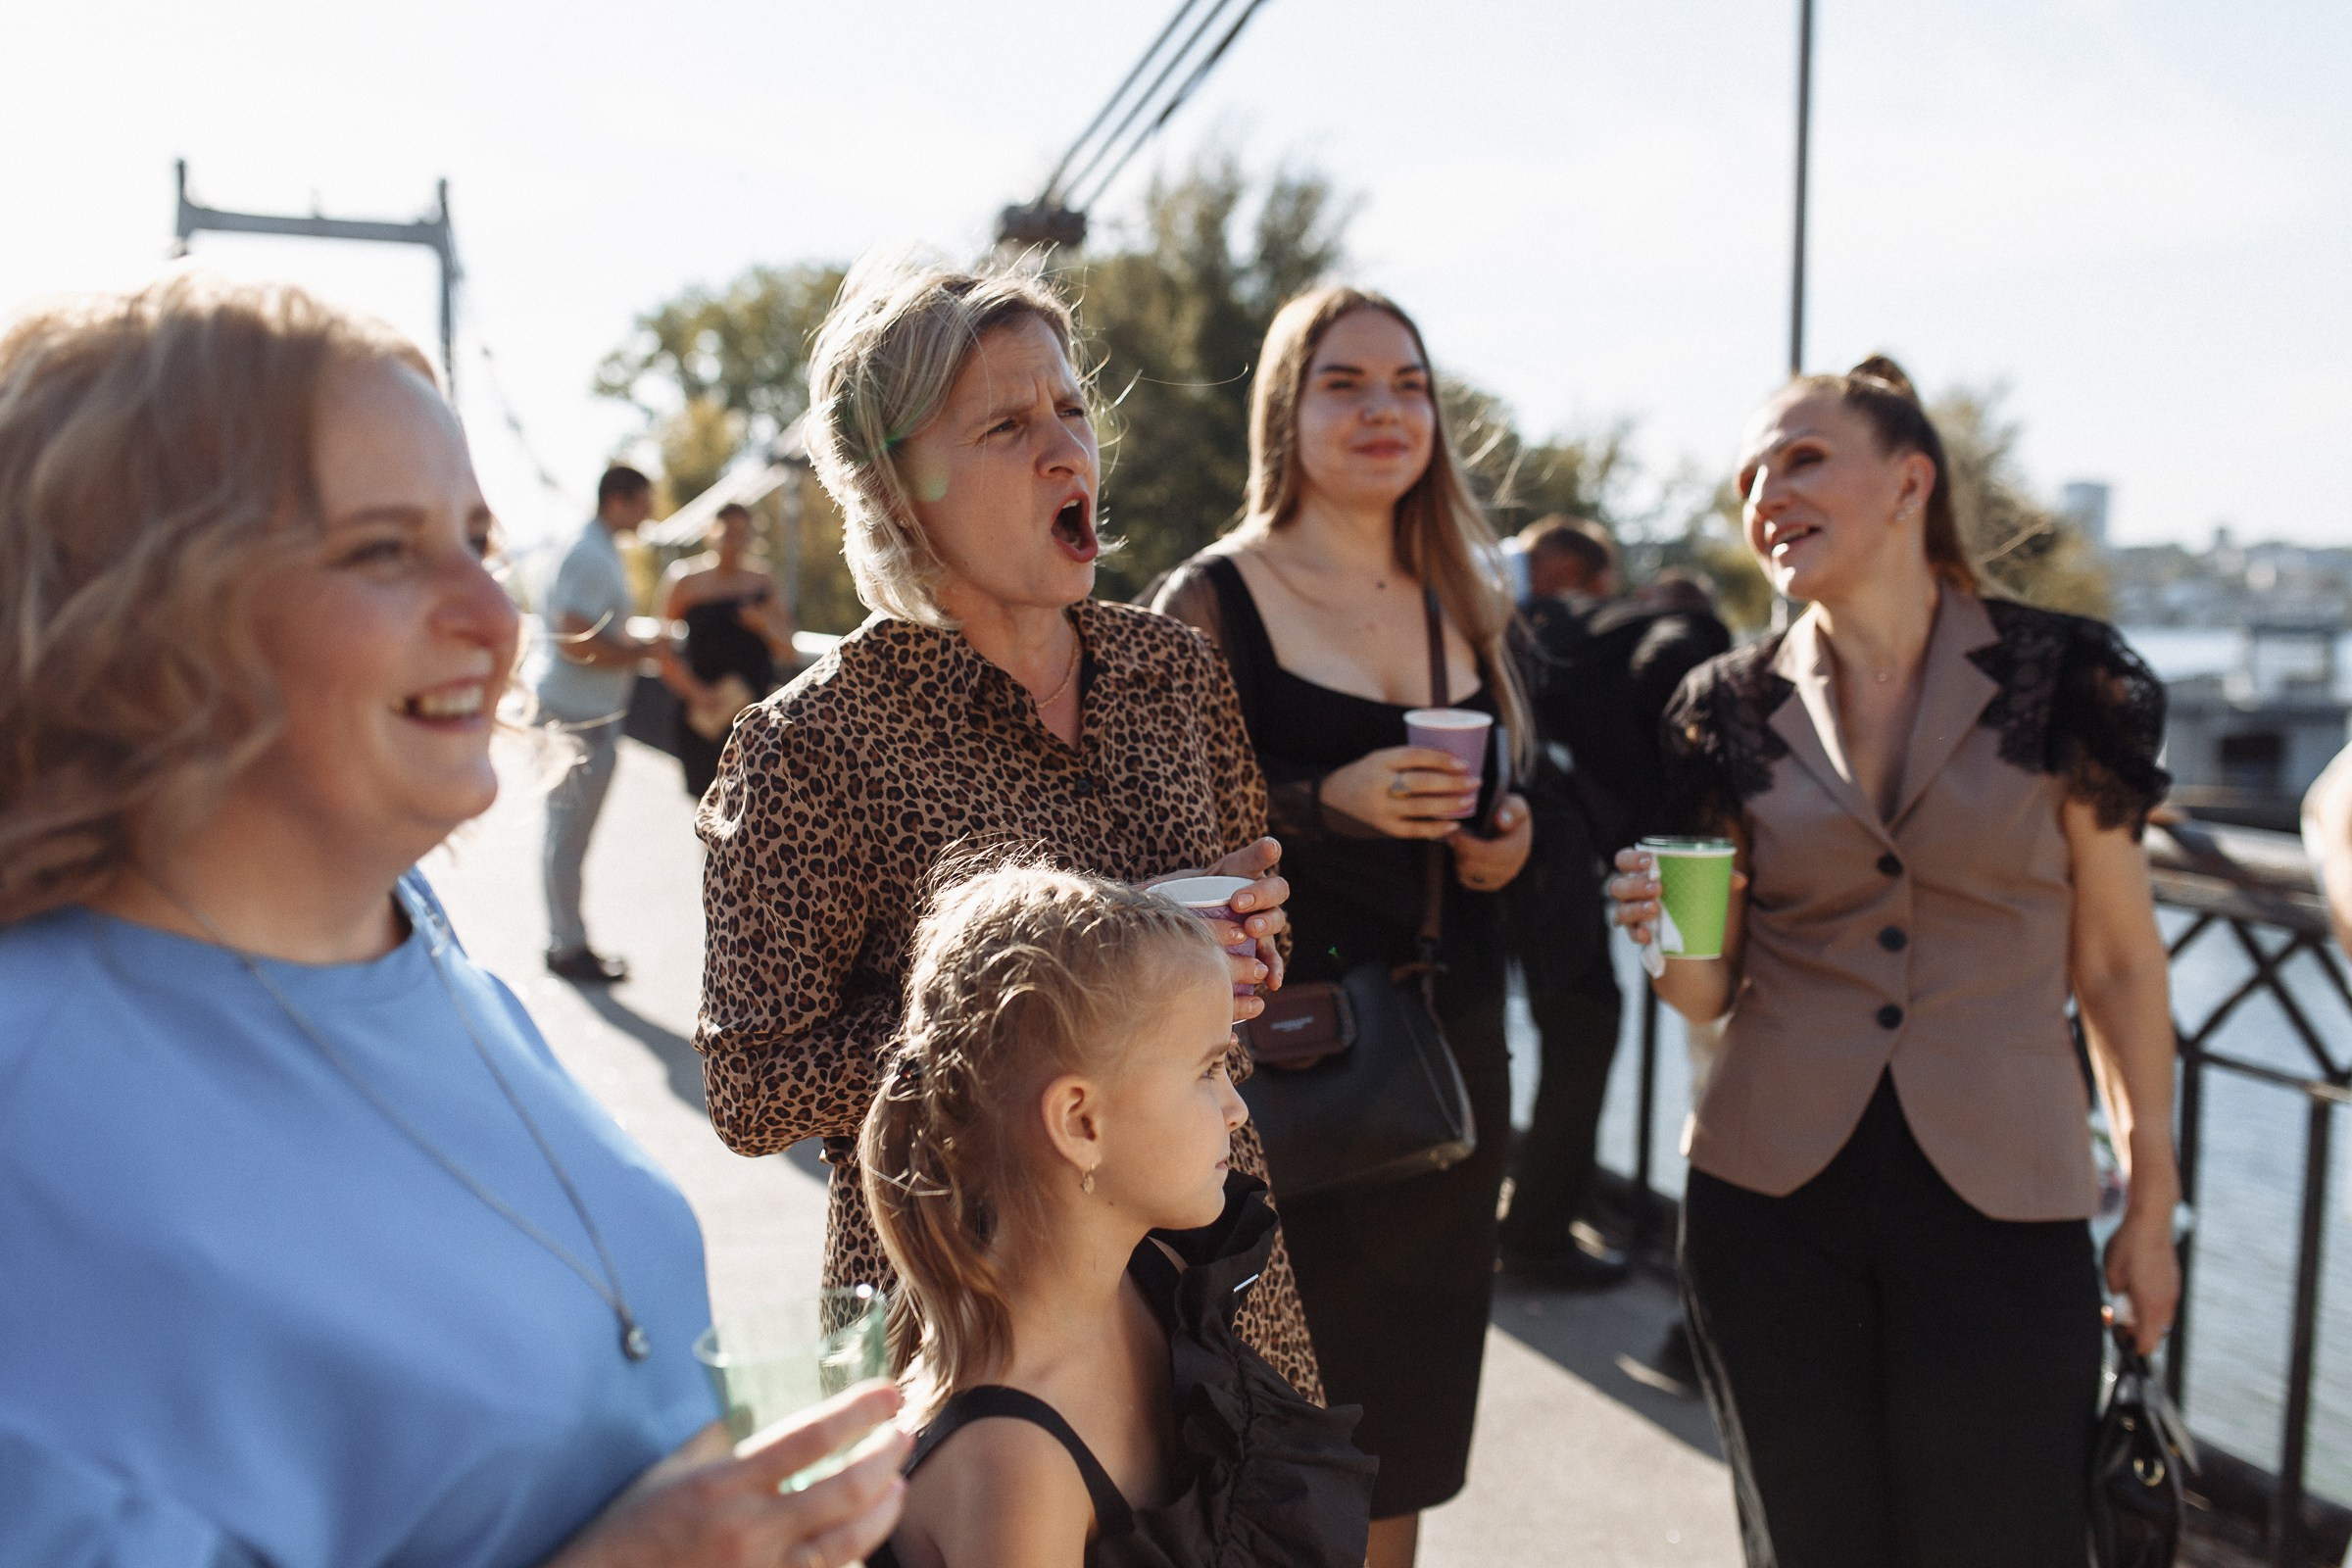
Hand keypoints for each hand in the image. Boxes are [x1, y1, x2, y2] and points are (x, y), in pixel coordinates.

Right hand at [550, 1382, 907, 1567]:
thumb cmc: (630, 1531)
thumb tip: (752, 1408)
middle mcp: (752, 1528)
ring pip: (848, 1543)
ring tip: (898, 1485)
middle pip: (846, 1489)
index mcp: (729, 1482)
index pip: (812, 1436)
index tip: (890, 1393)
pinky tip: (862, 1538)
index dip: (860, 1411)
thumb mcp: (670, 1470)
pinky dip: (850, 1557)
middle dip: (887, 1456)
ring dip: (884, 1510)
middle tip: (906, 1434)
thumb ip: (718, 1439)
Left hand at [1157, 838, 1289, 1020]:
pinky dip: (1274, 968)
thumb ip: (1155, 889)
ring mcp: (1261, 921)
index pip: (1253, 857)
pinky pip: (1271, 958)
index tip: (1269, 849)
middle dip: (1261, 892)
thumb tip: (1133, 893)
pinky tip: (1272, 982)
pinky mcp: (1260, 950)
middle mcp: (1255, 895)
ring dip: (1267, 924)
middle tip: (1239, 903)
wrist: (1188, 931)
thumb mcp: (1168, 891)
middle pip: (1275, 887)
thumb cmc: (1180, 903)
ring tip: (1252, 931)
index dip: (1264, 850)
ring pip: (1277, 918)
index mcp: (1235, 873)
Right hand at [1317, 746, 1478, 838]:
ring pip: (1421, 807)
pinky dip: (1436, 828)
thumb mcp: (1380, 758)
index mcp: (1379, 761)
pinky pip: (1415, 830)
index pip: (1414, 756)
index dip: (1441, 759)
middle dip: (1452, 783)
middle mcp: (1379, 785)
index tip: (1463, 762)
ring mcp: (1381, 809)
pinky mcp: (1384, 828)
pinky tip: (1454, 825)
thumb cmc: (1367, 774)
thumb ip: (1408, 759)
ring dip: (1450, 805)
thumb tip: (1452, 759)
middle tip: (1474, 781)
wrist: (1332, 799)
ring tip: (1469, 800)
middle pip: (1421, 783)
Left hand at [1449, 794, 1530, 890]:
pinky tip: (1462, 852)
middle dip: (1459, 849)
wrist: (1511, 826)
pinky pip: (1466, 880)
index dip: (1467, 845)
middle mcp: (1511, 868)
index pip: (1488, 854)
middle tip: (1451, 835)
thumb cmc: (1509, 811)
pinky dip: (1460, 867)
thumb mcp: (1514, 804)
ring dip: (1459, 857)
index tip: (1454, 832)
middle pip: (1474, 866)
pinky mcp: (1490, 884)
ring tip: (1457, 841)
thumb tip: (1501, 820)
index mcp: (1518, 849)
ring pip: (1467, 874)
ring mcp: (1500, 879)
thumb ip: (1510, 809)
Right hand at [1608, 847, 1746, 945]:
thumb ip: (1720, 878)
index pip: (1623, 859)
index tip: (1649, 861)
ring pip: (1619, 911)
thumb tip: (1740, 880)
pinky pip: (1630, 934)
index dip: (1630, 859)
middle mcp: (1628, 893)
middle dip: (1635, 886)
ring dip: (1635, 909)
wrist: (1688, 933)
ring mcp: (1629, 914)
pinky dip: (1637, 934)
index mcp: (1639, 873)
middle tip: (1658, 887)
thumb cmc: (1690, 896)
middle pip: (1617, 886)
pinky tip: (1649, 935)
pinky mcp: (1636, 933)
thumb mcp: (1704, 885)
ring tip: (1655, 908)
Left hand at [2105, 1202, 2181, 1355]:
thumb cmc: (2127, 1247)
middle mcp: (2166, 1303)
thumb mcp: (2111, 1275)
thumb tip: (2120, 1310)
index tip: (2119, 1337)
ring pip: (2161, 1318)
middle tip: (2117, 1314)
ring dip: (2144, 1316)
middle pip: (2155, 1333)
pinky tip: (2136, 1286)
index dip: (2132, 1347)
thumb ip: (2117, 1298)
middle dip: (2137, 1330)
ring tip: (2125, 1297)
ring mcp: (2173, 1292)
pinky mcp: (2174, 1282)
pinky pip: (2164, 1303)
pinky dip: (2151, 1303)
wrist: (2151, 1222)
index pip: (2148, 1344)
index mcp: (2150, 1305)